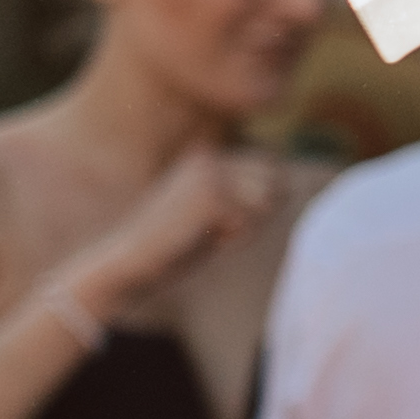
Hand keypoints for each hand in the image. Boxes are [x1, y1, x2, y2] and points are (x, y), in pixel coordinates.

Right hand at [62, 144, 277, 323]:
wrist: (131, 262)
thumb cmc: (175, 245)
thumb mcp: (215, 212)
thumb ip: (245, 193)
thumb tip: (288, 185)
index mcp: (210, 156)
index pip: (273, 167)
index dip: (261, 202)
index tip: (223, 220)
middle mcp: (211, 157)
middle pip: (277, 182)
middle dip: (258, 214)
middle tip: (218, 229)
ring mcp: (209, 174)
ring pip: (268, 200)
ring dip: (247, 227)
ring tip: (211, 232)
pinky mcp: (210, 196)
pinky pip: (252, 222)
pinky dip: (235, 240)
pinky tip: (205, 240)